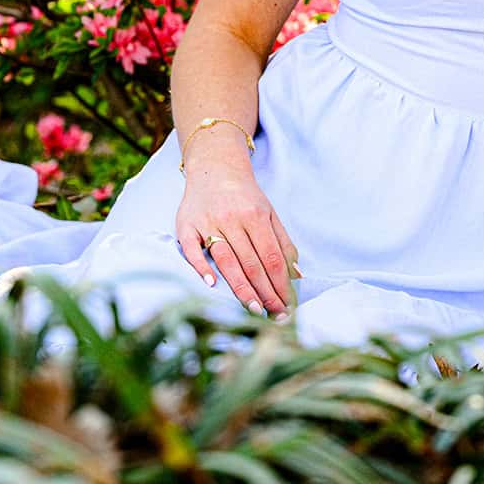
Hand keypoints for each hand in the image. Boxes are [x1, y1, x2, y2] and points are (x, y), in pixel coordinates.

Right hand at [175, 155, 299, 316]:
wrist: (214, 167)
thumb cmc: (245, 196)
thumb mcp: (269, 213)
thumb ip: (283, 243)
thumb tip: (297, 275)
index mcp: (256, 216)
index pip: (271, 257)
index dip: (280, 285)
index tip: (287, 307)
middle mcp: (232, 218)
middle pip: (251, 262)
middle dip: (265, 293)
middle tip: (274, 316)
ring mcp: (208, 221)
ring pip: (226, 259)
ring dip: (240, 287)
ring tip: (253, 309)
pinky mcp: (186, 224)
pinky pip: (190, 248)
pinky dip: (200, 266)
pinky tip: (211, 284)